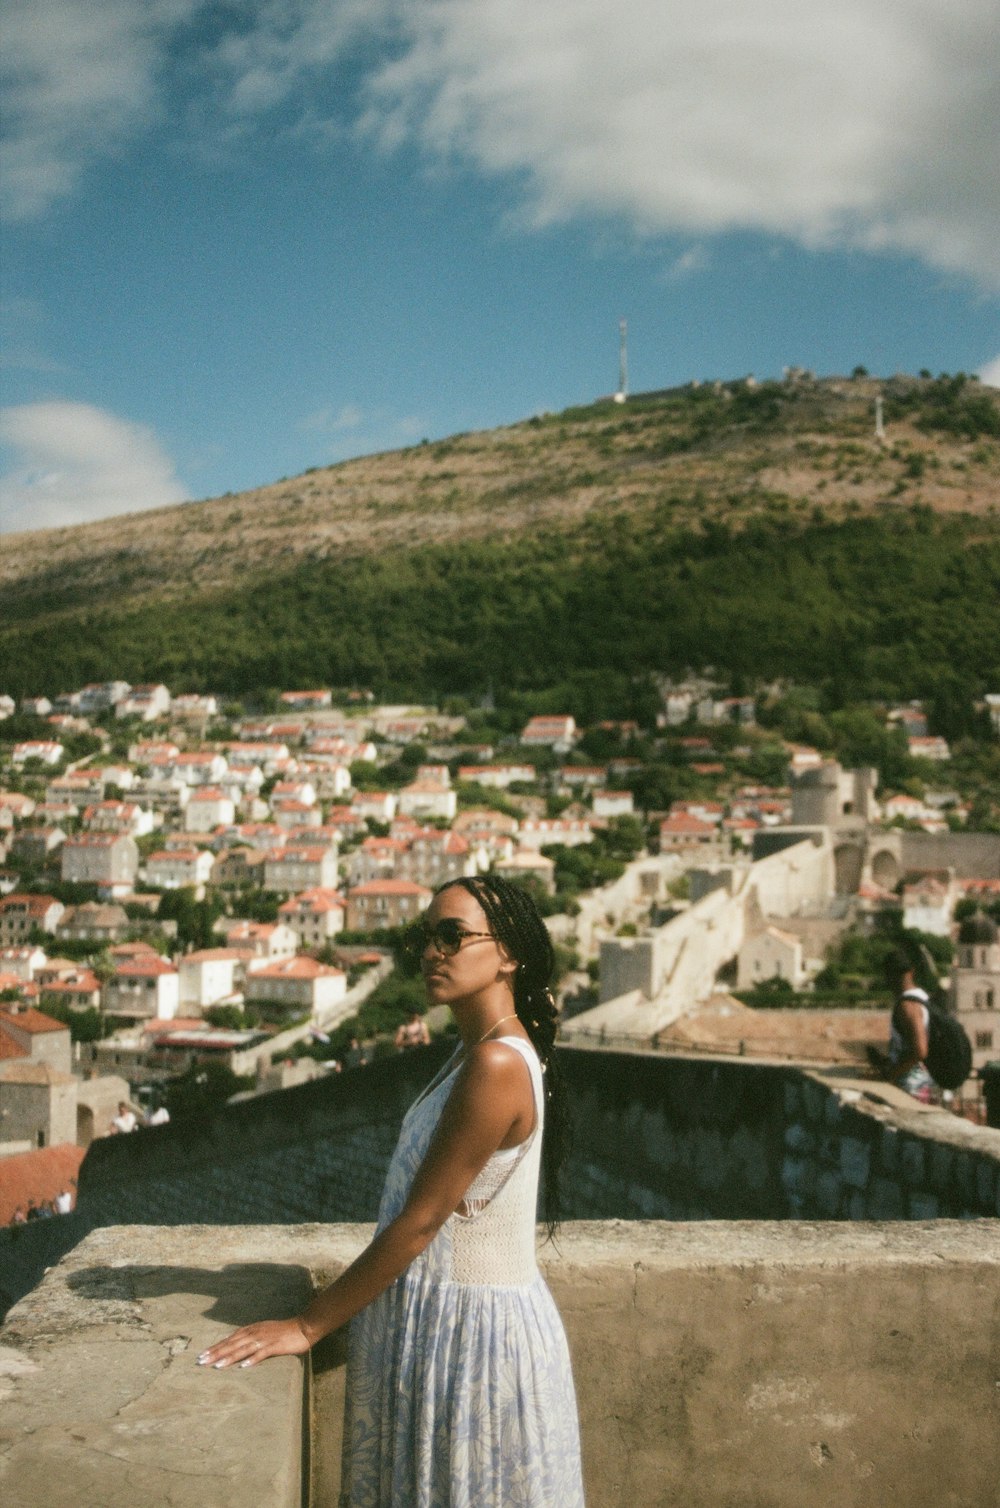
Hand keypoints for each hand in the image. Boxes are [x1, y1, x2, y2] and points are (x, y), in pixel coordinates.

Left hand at [197, 1317, 311, 1370]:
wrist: (304, 1326)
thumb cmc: (284, 1331)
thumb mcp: (264, 1332)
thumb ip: (251, 1338)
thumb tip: (237, 1347)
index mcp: (252, 1329)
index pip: (230, 1339)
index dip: (216, 1347)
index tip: (203, 1355)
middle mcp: (255, 1333)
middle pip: (232, 1344)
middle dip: (216, 1353)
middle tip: (202, 1361)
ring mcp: (265, 1339)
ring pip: (243, 1349)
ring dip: (229, 1357)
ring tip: (217, 1366)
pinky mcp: (275, 1346)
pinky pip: (262, 1353)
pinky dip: (252, 1359)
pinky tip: (244, 1366)